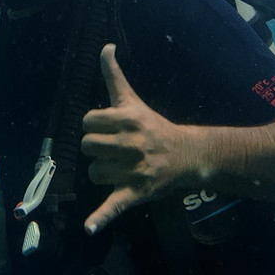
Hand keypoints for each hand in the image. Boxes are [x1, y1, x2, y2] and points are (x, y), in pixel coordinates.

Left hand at [80, 44, 194, 235]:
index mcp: (128, 120)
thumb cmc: (153, 126)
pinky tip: (89, 228)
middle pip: (87, 146)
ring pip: (93, 172)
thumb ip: (115, 74)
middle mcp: (131, 143)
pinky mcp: (134, 193)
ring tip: (118, 167)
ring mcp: (132, 170)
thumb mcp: (133, 99)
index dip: (93, 125)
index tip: (106, 128)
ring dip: (101, 171)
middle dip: (95, 148)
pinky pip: (113, 206)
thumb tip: (105, 46)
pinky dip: (101, 218)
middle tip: (111, 149)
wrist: (187, 155)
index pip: (88, 121)